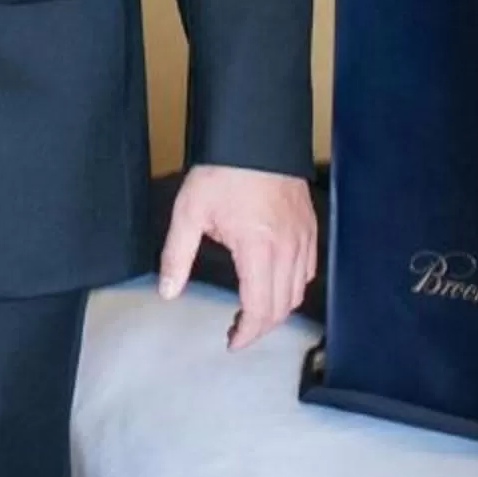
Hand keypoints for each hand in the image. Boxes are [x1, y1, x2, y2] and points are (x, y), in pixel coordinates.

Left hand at [159, 164, 317, 351]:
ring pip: (298, 292)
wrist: (254, 134)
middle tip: (237, 331)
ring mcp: (303, 238)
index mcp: (258, 249)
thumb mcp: (189, 212)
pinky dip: (293, 287)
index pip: (260, 309)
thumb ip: (177, 256)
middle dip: (260, 327)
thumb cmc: (222, 171)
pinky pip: (308, 270)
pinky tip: (273, 284)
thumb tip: (168, 292)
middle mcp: (287, 249)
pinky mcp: (309, 228)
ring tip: (253, 312)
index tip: (233, 342)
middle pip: (281, 307)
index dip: (247, 333)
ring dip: (277, 309)